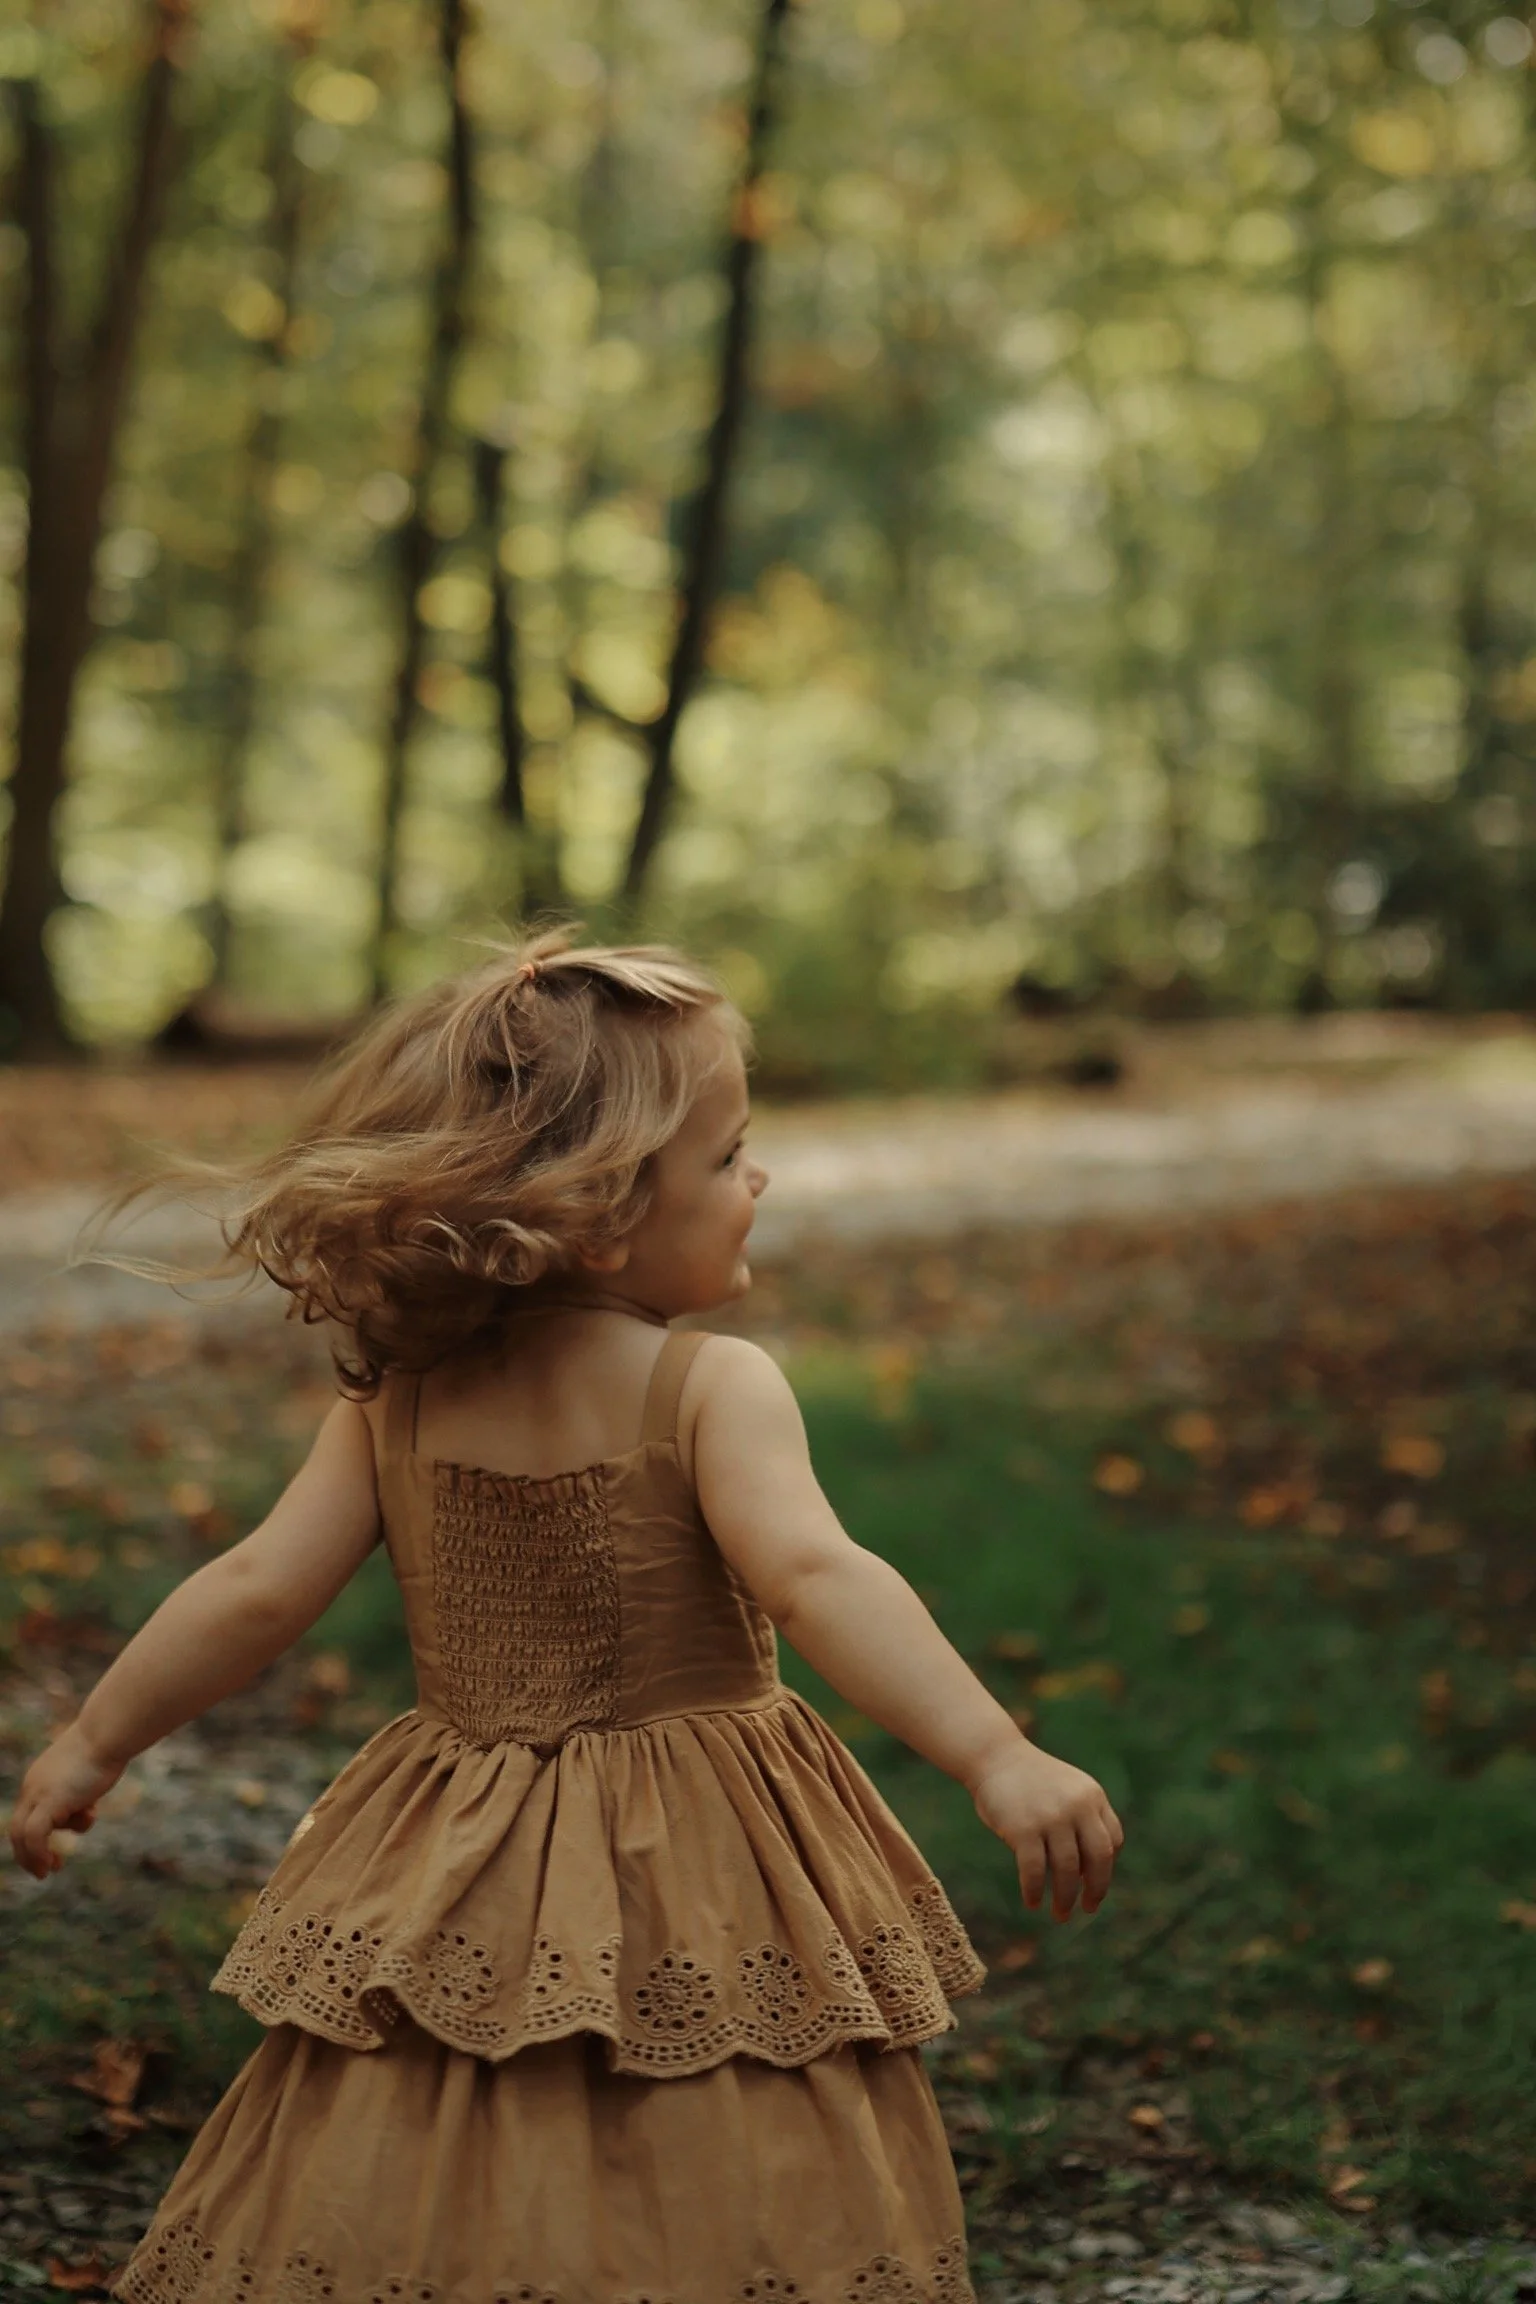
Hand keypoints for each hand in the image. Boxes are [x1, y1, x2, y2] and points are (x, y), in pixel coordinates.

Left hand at [8, 1724, 124, 1879]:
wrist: (107, 1733)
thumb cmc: (106, 1745)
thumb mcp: (91, 1768)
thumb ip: (83, 1786)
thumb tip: (90, 1799)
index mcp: (40, 1778)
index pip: (26, 1814)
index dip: (33, 1837)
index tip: (50, 1851)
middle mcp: (33, 1786)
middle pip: (17, 1828)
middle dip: (27, 1853)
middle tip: (44, 1871)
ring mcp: (39, 1794)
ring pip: (23, 1835)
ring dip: (34, 1857)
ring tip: (54, 1867)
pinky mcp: (50, 1802)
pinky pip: (35, 1835)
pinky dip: (38, 1854)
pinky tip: (50, 1864)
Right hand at [970, 1740, 1123, 1920]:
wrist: (994, 1756)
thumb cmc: (1031, 1780)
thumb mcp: (1067, 1790)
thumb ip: (1083, 1820)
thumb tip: (1088, 1873)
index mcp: (1092, 1796)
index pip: (1112, 1841)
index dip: (1106, 1866)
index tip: (1092, 1882)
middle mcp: (1076, 1806)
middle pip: (1098, 1858)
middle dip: (1095, 1889)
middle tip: (1088, 1909)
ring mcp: (1050, 1817)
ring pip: (1067, 1870)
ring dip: (1065, 1898)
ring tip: (1060, 1915)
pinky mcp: (1023, 1829)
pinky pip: (1034, 1871)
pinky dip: (1034, 1891)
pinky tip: (1032, 1902)